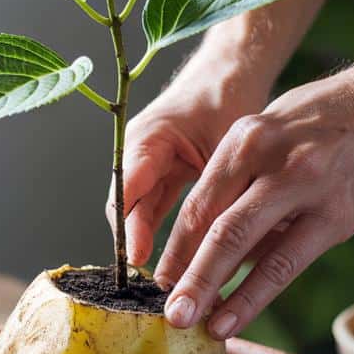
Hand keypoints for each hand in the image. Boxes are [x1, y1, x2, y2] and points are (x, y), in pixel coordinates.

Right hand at [109, 50, 271, 266]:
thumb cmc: (227, 98)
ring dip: (145, 242)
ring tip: (163, 278)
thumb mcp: (226, 143)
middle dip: (133, 243)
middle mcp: (136, 152)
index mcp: (146, 138)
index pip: (126, 189)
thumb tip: (222, 239)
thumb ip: (217, 186)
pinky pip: (150, 207)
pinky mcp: (156, 172)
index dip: (129, 227)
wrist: (228, 73)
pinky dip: (156, 232)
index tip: (138, 257)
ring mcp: (143, 163)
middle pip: (125, 206)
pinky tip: (172, 259)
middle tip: (153, 279)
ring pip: (135, 212)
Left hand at [156, 62, 353, 339]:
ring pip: (245, 247)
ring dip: (213, 291)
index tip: (156, 281)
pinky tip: (234, 319)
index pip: (198, 203)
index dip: (173, 248)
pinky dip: (254, 295)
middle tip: (166, 313)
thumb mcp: (271, 136)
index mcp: (244, 139)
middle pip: (214, 227)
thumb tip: (214, 252)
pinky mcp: (337, 215)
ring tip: (191, 323)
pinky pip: (285, 264)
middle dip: (185, 276)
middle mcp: (268, 160)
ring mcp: (304, 187)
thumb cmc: (326, 122)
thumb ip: (242, 186)